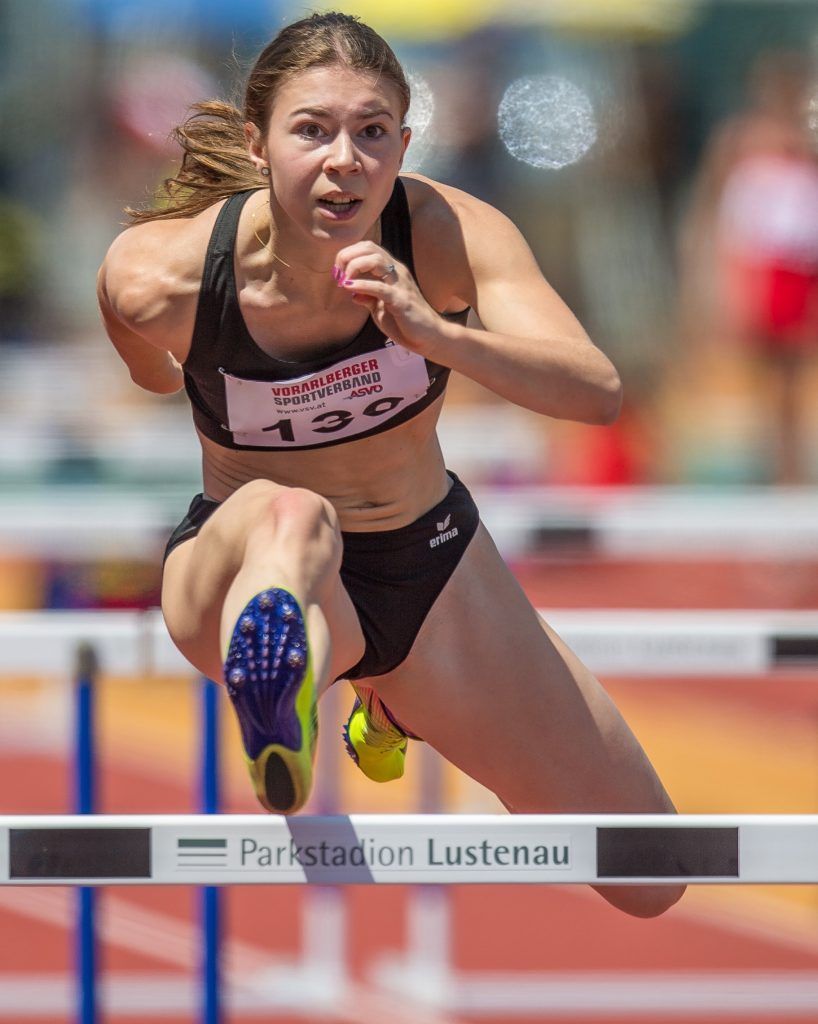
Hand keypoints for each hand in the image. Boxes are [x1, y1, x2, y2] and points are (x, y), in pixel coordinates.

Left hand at [333, 241, 447, 356]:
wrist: (429, 337)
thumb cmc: (406, 322)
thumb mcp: (381, 308)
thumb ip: (368, 297)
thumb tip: (352, 293)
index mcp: (392, 271)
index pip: (368, 248)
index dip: (349, 254)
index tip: (338, 272)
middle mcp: (396, 272)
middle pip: (370, 248)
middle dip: (348, 256)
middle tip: (338, 273)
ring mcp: (400, 284)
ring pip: (376, 260)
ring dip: (354, 266)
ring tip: (344, 281)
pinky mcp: (401, 300)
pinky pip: (380, 287)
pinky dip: (362, 285)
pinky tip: (349, 288)